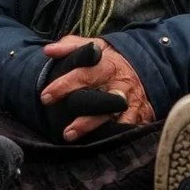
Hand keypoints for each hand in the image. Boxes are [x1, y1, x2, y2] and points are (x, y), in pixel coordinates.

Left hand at [41, 35, 156, 141]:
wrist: (144, 63)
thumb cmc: (107, 58)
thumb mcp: (92, 45)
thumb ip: (69, 46)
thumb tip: (48, 50)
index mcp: (106, 66)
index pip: (83, 75)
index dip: (64, 86)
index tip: (45, 97)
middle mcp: (120, 85)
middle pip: (101, 102)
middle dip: (84, 119)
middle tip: (65, 131)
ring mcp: (131, 101)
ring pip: (113, 118)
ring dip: (94, 129)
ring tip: (71, 137)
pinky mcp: (140, 114)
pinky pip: (129, 127)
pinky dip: (116, 136)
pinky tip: (99, 144)